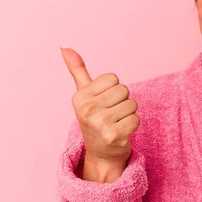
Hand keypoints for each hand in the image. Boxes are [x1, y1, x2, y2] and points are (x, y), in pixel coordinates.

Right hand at [60, 47, 139, 166]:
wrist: (101, 154)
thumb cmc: (94, 119)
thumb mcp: (84, 95)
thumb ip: (78, 71)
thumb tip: (65, 47)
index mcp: (80, 97)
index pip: (113, 78)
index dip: (113, 89)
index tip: (105, 103)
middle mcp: (87, 110)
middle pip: (124, 90)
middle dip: (123, 102)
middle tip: (112, 115)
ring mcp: (99, 124)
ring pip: (132, 104)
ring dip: (129, 114)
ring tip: (117, 123)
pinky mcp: (114, 136)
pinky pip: (136, 119)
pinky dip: (133, 126)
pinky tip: (122, 132)